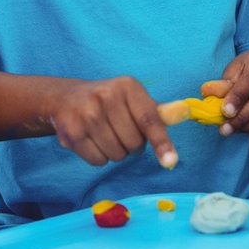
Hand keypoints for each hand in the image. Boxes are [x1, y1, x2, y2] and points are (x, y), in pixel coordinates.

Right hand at [49, 76, 176, 168]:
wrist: (65, 98)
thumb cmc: (109, 101)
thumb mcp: (133, 98)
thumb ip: (158, 111)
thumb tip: (183, 112)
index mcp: (128, 86)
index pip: (149, 119)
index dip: (161, 142)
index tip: (170, 161)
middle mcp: (107, 96)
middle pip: (134, 143)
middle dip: (132, 145)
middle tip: (120, 131)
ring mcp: (87, 113)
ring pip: (117, 154)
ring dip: (115, 152)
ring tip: (104, 134)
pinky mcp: (71, 132)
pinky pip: (98, 161)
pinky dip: (99, 157)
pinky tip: (91, 140)